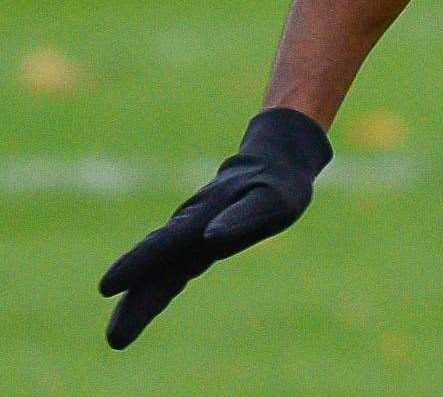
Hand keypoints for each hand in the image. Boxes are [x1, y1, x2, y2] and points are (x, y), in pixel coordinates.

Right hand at [99, 106, 330, 348]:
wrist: (272, 166)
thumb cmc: (273, 185)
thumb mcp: (267, 199)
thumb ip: (241, 218)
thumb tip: (211, 239)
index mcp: (199, 218)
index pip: (162, 245)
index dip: (136, 265)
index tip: (106, 287)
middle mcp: (186, 230)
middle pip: (154, 271)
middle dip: (134, 304)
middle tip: (114, 339)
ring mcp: (188, 240)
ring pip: (158, 275)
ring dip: (137, 304)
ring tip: (117, 337)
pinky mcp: (196, 248)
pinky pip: (170, 274)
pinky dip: (154, 293)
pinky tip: (138, 312)